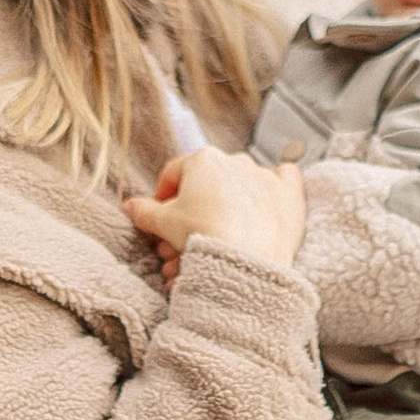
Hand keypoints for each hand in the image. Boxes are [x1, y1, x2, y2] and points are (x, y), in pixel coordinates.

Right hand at [126, 144, 306, 273]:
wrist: (247, 260)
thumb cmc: (203, 235)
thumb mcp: (163, 224)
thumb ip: (144, 211)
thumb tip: (130, 206)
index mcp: (202, 159)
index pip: (173, 174)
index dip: (162, 198)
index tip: (159, 221)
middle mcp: (235, 160)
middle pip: (205, 187)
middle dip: (191, 216)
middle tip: (181, 246)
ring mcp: (264, 176)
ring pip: (237, 192)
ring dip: (222, 215)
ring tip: (212, 248)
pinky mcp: (289, 196)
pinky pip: (283, 181)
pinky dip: (274, 189)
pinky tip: (267, 199)